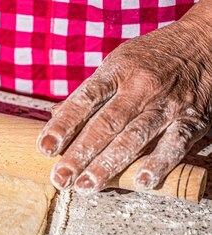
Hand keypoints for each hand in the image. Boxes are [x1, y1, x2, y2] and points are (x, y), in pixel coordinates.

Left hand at [36, 4, 211, 193]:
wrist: (205, 42)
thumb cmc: (150, 59)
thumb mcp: (117, 64)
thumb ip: (90, 93)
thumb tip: (54, 117)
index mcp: (117, 71)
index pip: (84, 100)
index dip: (63, 125)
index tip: (45, 148)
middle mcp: (140, 87)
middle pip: (105, 124)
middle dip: (80, 154)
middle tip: (61, 178)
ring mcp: (166, 104)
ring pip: (134, 138)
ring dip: (108, 165)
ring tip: (87, 185)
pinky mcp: (192, 119)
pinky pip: (174, 144)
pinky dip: (158, 164)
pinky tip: (140, 182)